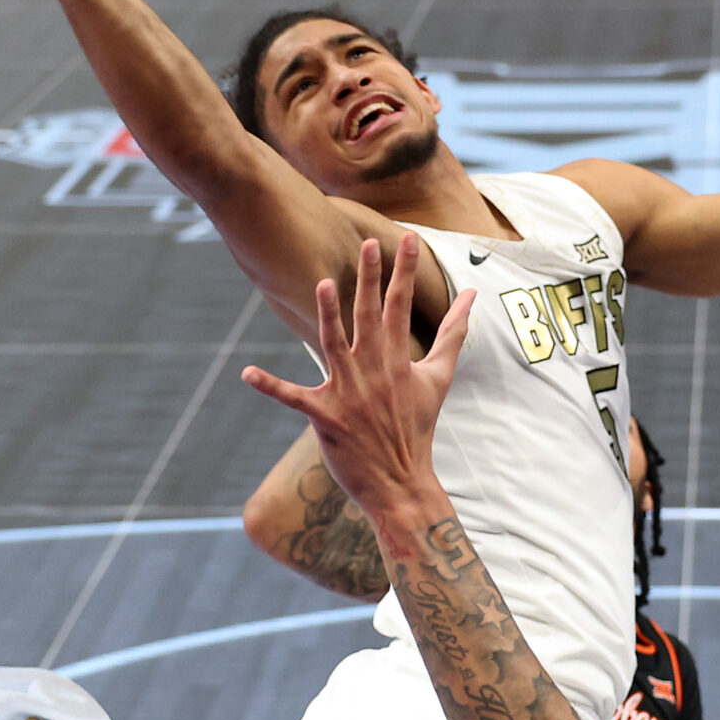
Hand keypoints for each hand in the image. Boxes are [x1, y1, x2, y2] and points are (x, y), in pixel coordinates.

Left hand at [240, 235, 475, 516]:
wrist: (401, 481)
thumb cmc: (417, 426)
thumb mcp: (439, 377)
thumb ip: (453, 335)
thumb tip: (471, 299)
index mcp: (398, 359)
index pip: (402, 307)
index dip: (405, 271)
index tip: (409, 239)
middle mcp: (374, 371)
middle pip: (371, 316)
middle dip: (370, 278)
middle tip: (368, 242)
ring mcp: (349, 393)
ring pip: (334, 346)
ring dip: (328, 315)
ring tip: (322, 282)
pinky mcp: (325, 417)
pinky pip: (293, 397)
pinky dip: (270, 386)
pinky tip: (247, 373)